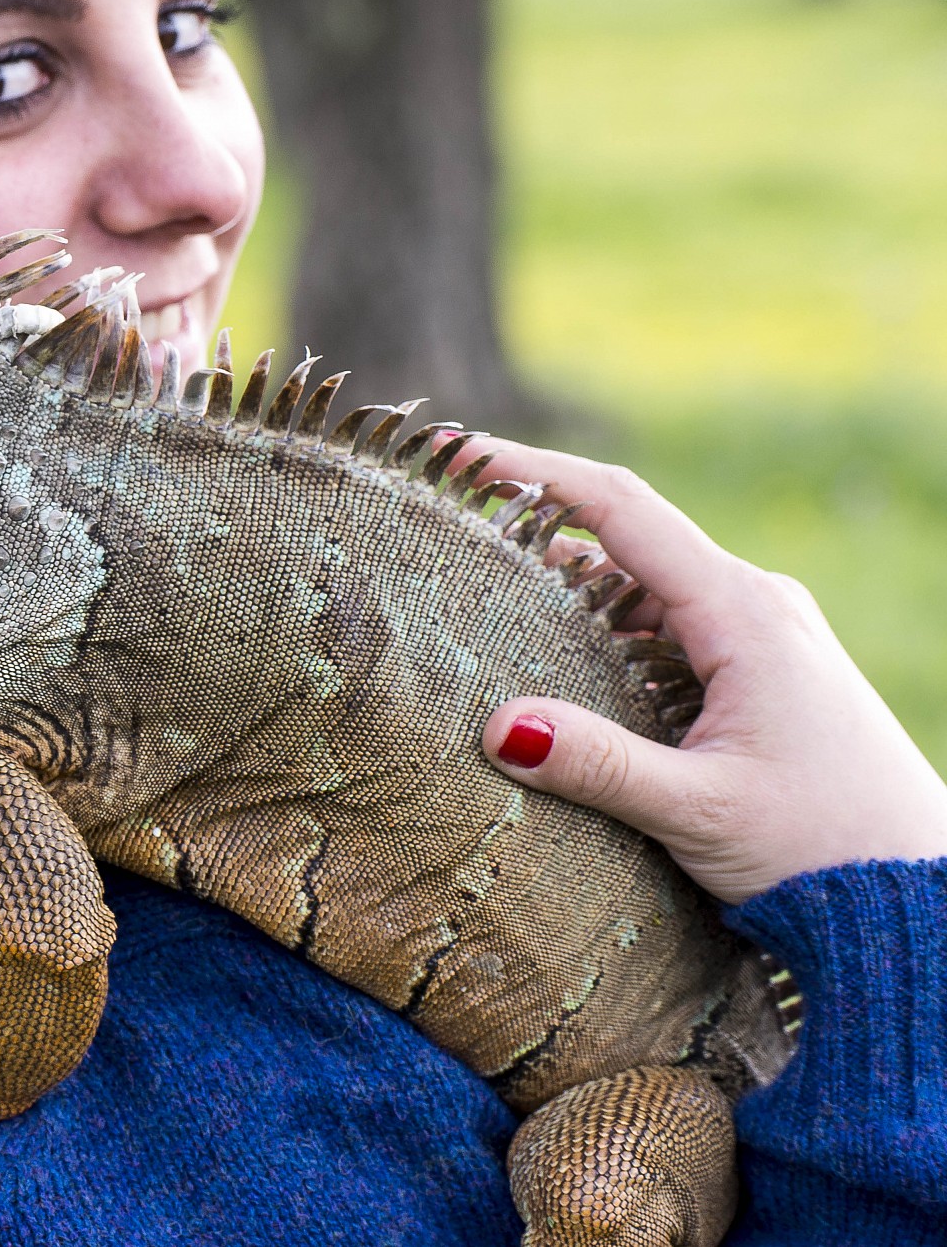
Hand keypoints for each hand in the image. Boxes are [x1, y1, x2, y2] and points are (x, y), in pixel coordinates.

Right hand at [469, 441, 946, 903]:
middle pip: (625, 538)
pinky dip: (600, 626)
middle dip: (536, 523)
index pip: (621, 509)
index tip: (459, 453)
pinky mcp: (757, 672)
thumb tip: (495, 725)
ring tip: (478, 590)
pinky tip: (552, 658)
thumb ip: (597, 765)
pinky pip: (664, 625)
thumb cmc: (823, 850)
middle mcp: (753, 605)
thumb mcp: (699, 810)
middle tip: (447, 523)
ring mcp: (759, 635)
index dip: (535, 472)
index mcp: (743, 612)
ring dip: (565, 583)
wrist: (916, 896)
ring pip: (642, 586)